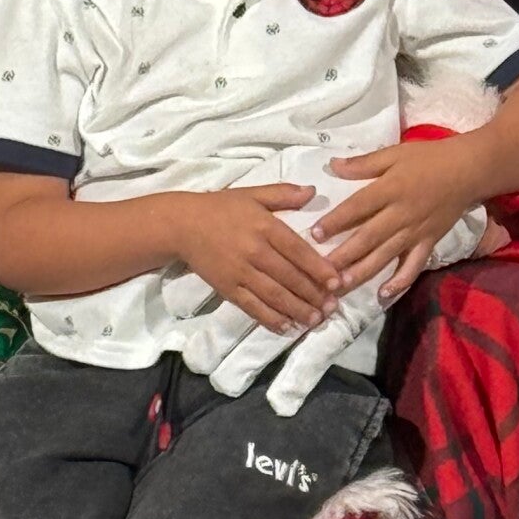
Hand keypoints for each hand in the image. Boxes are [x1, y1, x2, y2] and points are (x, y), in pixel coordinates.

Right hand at [173, 186, 340, 336]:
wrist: (181, 224)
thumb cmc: (220, 207)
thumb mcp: (253, 194)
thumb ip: (284, 193)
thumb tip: (314, 191)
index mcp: (264, 226)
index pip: (298, 250)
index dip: (319, 268)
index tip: (337, 282)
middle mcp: (254, 251)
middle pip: (289, 277)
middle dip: (313, 295)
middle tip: (332, 308)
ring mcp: (240, 272)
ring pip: (274, 296)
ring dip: (297, 310)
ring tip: (315, 320)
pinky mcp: (227, 288)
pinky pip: (252, 307)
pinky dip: (270, 319)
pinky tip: (286, 327)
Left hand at [311, 139, 484, 300]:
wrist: (469, 170)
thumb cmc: (429, 158)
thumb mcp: (394, 153)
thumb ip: (364, 163)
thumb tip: (333, 167)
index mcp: (390, 189)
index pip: (358, 207)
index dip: (336, 221)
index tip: (314, 234)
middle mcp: (401, 214)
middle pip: (368, 237)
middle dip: (343, 255)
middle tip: (320, 270)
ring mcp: (416, 232)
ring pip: (386, 255)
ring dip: (363, 272)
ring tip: (341, 285)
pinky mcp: (429, 242)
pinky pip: (414, 266)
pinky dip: (400, 282)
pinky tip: (383, 295)